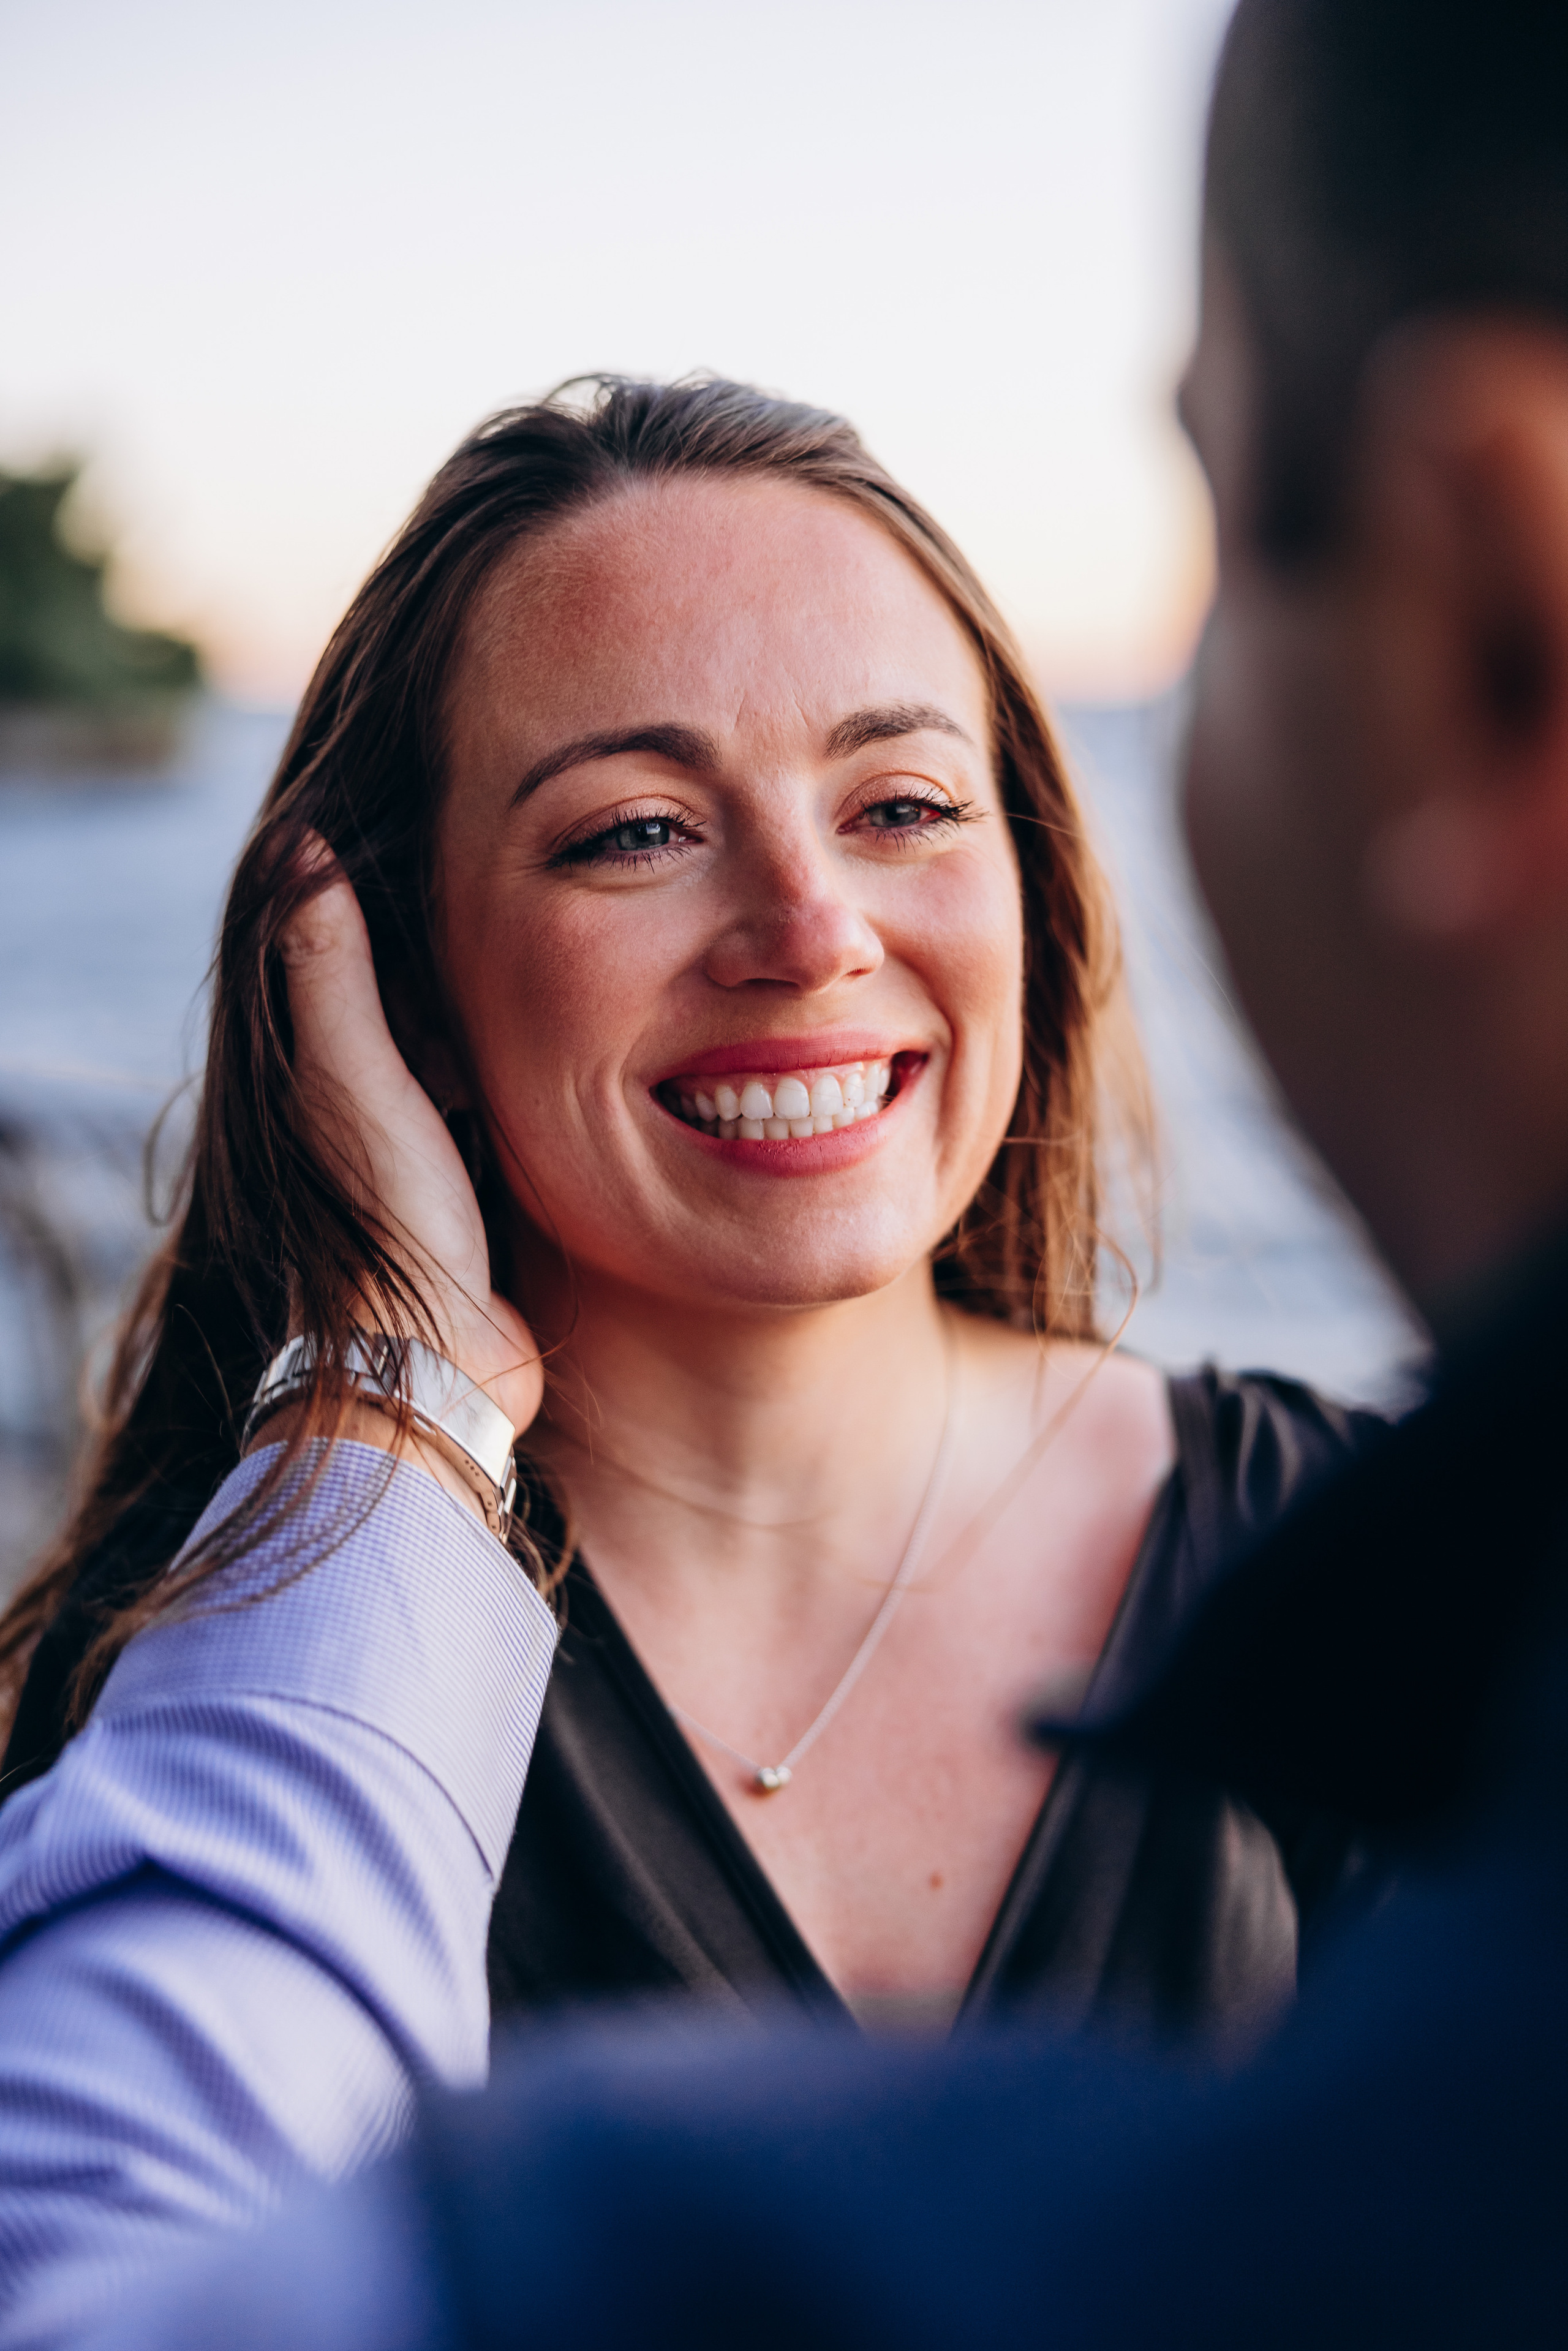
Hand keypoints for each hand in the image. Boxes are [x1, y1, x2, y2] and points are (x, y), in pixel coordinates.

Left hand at [279, 839, 542, 1449]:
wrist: (438, 1366)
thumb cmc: (387, 1225)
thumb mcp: (355, 1082)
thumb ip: (331, 973)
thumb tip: (300, 845)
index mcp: (333, 1068)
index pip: (366, 948)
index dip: (406, 885)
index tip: (463, 818)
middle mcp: (379, 1103)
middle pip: (430, 993)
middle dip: (477, 938)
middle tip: (553, 865)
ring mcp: (437, 1147)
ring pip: (479, 1045)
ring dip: (523, 1000)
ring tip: (590, 930)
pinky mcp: (492, 1187)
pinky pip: (520, 1103)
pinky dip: (553, 1067)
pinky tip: (609, 1034)